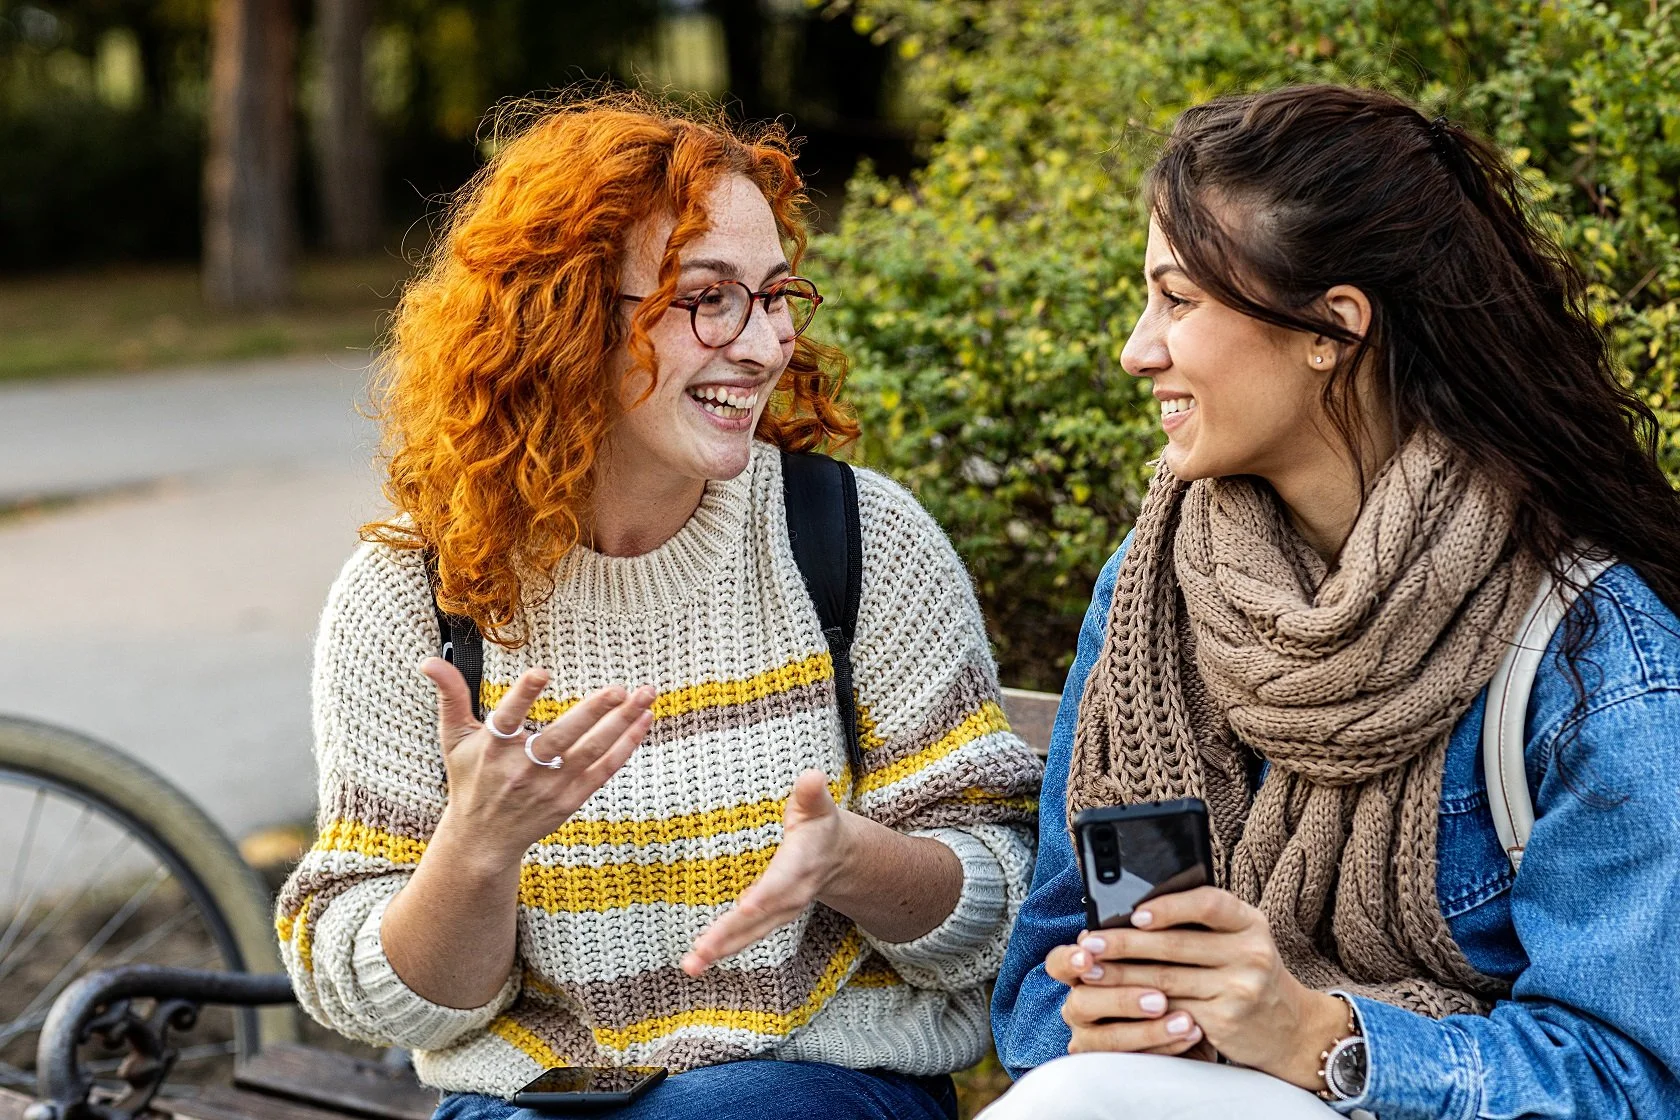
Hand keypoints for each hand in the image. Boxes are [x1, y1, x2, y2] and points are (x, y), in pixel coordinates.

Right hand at [420, 658, 654, 864]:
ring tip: (646, 695)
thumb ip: (451, 697)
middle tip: (619, 688)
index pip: (507, 718)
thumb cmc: (470, 780)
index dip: (522, 696)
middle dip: (592, 713)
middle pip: (560, 738)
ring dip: (621, 723)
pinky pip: (603, 770)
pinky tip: (644, 720)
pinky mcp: (570, 800)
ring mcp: (549, 787)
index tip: (542, 672)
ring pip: (590, 752)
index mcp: (492, 750)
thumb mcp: (454, 740)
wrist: (482, 841)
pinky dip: (626, 746)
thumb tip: (428, 661)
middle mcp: (522, 770)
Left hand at [682, 770, 847, 974]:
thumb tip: (812, 776)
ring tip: (691, 965)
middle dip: (729, 934)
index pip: (780, 883)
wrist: (836, 857)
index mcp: (799, 866)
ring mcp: (779, 912)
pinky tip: (698, 959)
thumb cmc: (820, 826)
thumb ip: (811, 793)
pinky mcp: (767, 920)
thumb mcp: (818, 806)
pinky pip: (744, 937)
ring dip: (719, 950)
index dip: (764, 895)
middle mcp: (790, 896)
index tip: (744, 906)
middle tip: (700, 950)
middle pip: (757, 919)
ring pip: (749, 935)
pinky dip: (722, 949)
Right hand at [1046, 936, 1211, 1059]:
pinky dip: (1162, 1046)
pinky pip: (1131, 1060)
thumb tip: (1150, 911)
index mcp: (1084, 971)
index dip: (1069, 959)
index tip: (1088, 956)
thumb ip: (1150, 936)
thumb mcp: (1164, 952)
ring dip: (1146, 1029)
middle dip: (1121, 999)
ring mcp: (1093, 1038)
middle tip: (1158, 998)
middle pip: (1081, 1001)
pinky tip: (1191, 1033)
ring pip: (1103, 1038)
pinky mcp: (1115, 1065)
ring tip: (1185, 1020)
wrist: (1203, 1019)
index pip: (1058, 963)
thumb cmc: (1177, 976)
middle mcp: (1081, 1004)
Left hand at [1069, 888, 1350, 1088]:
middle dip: (1125, 944)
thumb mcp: (1240, 938)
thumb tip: (1135, 908)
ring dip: (1122, 975)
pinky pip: (1173, 1010)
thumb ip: (1202, 920)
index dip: (1169, 907)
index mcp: (1250, 923)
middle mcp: (1250, 954)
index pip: (1209, 903)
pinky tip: (1117, 1000)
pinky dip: (1140, 1005)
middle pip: (1176, 945)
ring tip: (1091, 969)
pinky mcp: (1225, 1021)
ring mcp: (1239, 989)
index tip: (1134, 913)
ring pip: (1167, 980)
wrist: (1293, 1028)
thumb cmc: (1250, 972)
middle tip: (1090, 942)